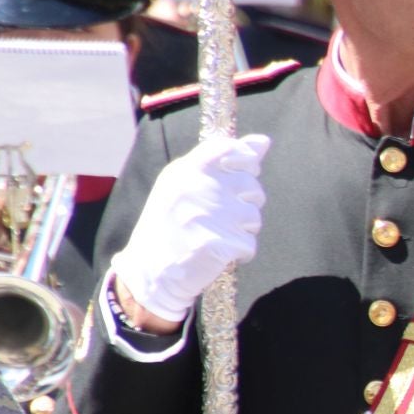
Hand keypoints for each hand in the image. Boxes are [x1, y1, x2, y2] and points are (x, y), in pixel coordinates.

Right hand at [109, 134, 270, 326]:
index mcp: (186, 170)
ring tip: (216, 235)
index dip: (245, 161)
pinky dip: (240, 253)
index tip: (239, 176)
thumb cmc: (170, 225)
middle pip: (251, 186)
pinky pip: (249, 245)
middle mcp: (197, 188)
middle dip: (245, 203)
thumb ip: (221, 161)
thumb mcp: (184, 185)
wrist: (149, 271)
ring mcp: (208, 215)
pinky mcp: (218, 244)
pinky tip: (218, 254)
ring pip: (254, 217)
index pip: (229, 148)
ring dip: (242, 230)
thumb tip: (264, 141)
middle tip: (220, 217)